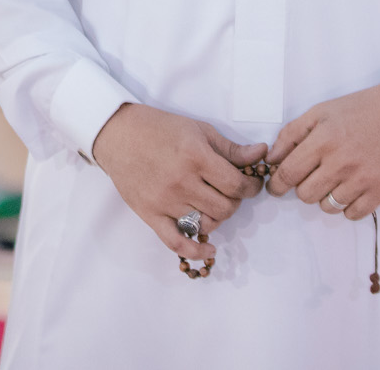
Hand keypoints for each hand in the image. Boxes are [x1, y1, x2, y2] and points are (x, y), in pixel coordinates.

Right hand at [90, 102, 265, 265]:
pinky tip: (209, 249)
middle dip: (235, 201)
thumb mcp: (198, 130)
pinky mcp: (151, 215)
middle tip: (230, 191)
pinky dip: (196, 251)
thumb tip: (261, 154)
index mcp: (196, 157)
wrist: (118, 134)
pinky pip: (176, 243)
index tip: (251, 184)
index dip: (251, 187)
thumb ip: (230, 148)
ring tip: (213, 204)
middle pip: (226, 207)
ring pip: (207, 223)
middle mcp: (182, 182)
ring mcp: (166, 201)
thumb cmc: (159, 128)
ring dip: (218, 217)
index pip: (236, 185)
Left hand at [265, 79, 379, 219]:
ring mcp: (364, 180)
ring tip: (335, 179)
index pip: (288, 174)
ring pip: (328, 207)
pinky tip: (351, 189)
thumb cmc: (360, 110)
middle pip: (306, 195)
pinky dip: (348, 206)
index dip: (276, 184)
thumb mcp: (320, 112)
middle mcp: (342, 163)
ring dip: (326, 197)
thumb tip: (272, 159)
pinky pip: (353, 214)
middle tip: (313, 176)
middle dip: (303, 187)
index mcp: (323, 141)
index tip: (276, 187)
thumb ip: (291, 134)